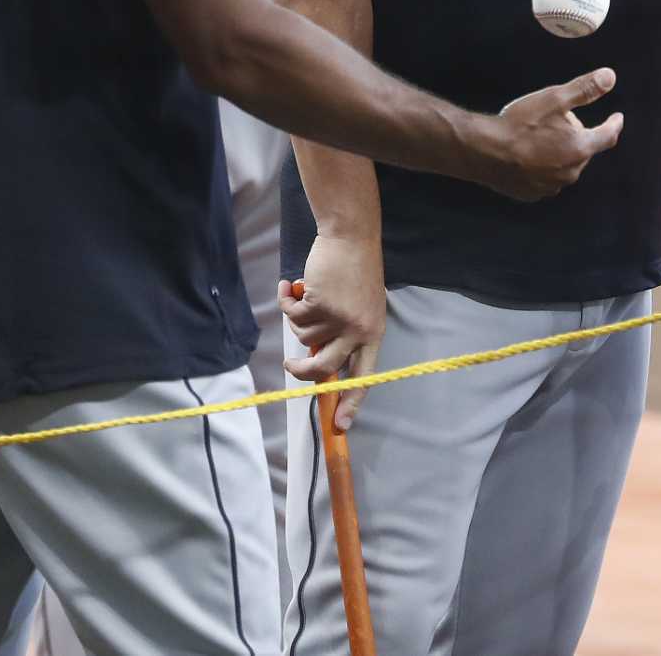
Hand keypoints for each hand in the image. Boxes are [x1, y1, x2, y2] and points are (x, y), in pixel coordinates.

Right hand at [280, 234, 384, 429]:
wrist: (351, 236)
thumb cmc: (356, 270)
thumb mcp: (361, 306)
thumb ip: (346, 333)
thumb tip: (318, 359)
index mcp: (373, 333)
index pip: (365, 376)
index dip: (352, 401)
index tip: (341, 424)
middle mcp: (357, 330)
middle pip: (323, 368)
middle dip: (301, 371)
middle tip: (290, 364)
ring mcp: (338, 319)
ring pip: (302, 337)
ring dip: (297, 317)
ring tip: (305, 295)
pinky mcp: (319, 304)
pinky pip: (291, 315)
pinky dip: (287, 300)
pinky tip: (291, 285)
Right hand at [484, 67, 624, 200]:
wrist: (484, 151)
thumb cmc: (520, 124)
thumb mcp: (554, 99)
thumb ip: (585, 89)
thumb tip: (610, 77)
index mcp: (580, 148)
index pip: (608, 136)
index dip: (613, 124)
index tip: (616, 118)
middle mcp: (570, 172)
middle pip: (583, 149)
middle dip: (576, 135)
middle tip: (555, 120)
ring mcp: (551, 186)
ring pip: (565, 165)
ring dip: (559, 152)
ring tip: (539, 137)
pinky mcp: (533, 194)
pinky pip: (546, 178)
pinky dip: (543, 167)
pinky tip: (527, 155)